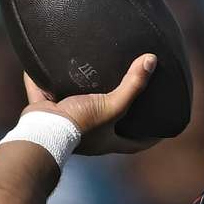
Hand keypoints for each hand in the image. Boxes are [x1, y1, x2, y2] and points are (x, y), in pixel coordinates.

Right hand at [22, 53, 161, 155]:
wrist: (41, 130)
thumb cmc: (79, 124)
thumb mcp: (112, 105)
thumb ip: (132, 84)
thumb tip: (151, 60)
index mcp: (106, 141)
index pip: (135, 144)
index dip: (150, 138)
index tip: (162, 130)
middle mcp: (88, 136)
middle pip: (108, 126)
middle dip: (116, 114)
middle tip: (128, 98)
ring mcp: (64, 125)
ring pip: (77, 108)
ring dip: (82, 96)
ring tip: (92, 77)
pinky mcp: (44, 111)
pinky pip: (44, 91)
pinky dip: (43, 79)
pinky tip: (47, 62)